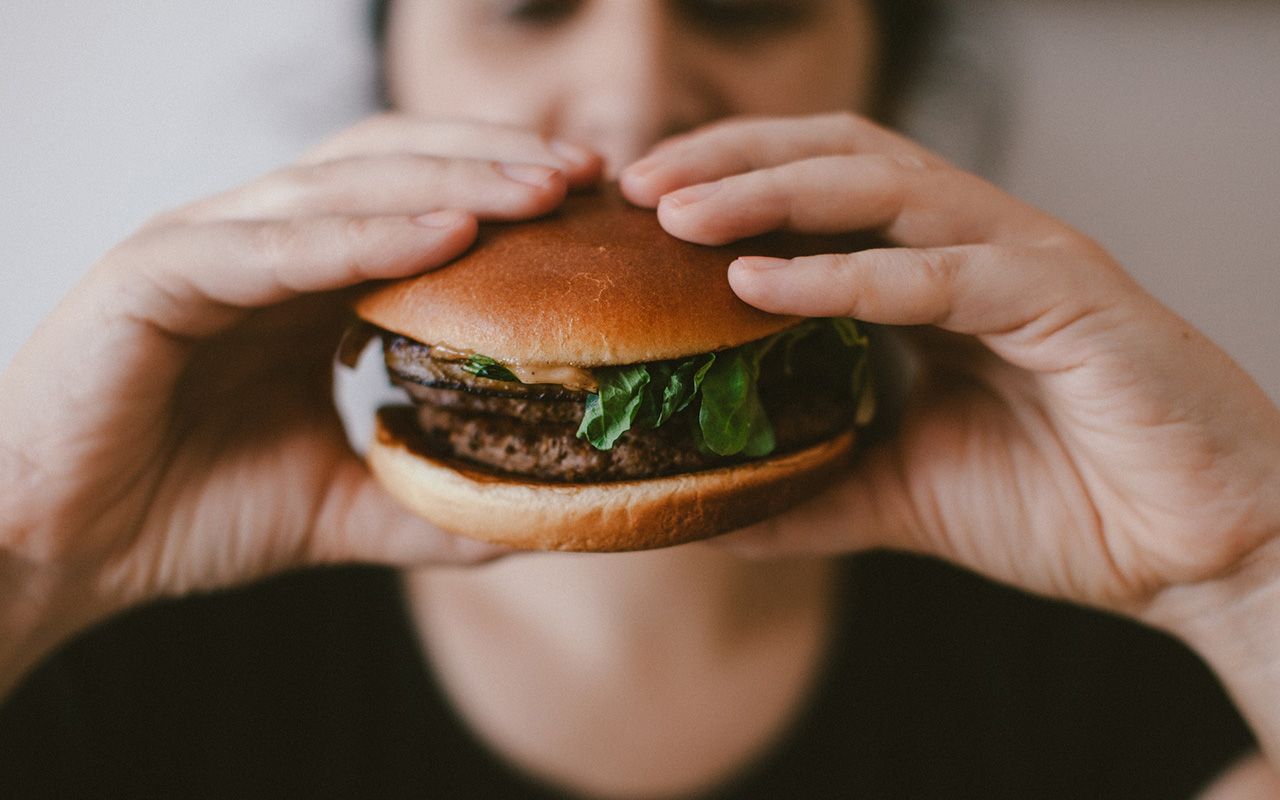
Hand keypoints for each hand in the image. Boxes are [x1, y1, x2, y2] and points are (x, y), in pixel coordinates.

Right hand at [0, 116, 602, 669]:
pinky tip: (446, 236)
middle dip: (495, 164)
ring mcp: (205, 246)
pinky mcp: (154, 274)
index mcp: (300, 279)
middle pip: (394, 167)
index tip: (593, 210)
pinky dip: (364, 235)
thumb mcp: (336, 506)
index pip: (416, 203)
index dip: (503, 195)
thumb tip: (530, 517)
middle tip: (589, 177)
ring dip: (451, 181)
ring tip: (543, 190)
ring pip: (344, 187)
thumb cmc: (182, 511)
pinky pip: (275, 245)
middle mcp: (259, 243)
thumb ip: (425, 502)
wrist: (55, 549)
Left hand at [621, 112, 1279, 614]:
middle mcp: (976, 245)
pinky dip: (847, 276)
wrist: (1197, 554)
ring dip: (771, 192)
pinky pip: (942, 273)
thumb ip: (814, 487)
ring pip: (884, 188)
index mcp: (938, 275)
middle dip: (731, 159)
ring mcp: (1024, 262)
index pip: (819, 192)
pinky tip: (761, 283)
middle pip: (838, 156)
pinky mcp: (1070, 302)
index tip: (637, 213)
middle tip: (636, 185)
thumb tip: (712, 513)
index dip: (728, 185)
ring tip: (678, 214)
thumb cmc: (1066, 506)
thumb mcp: (904, 492)